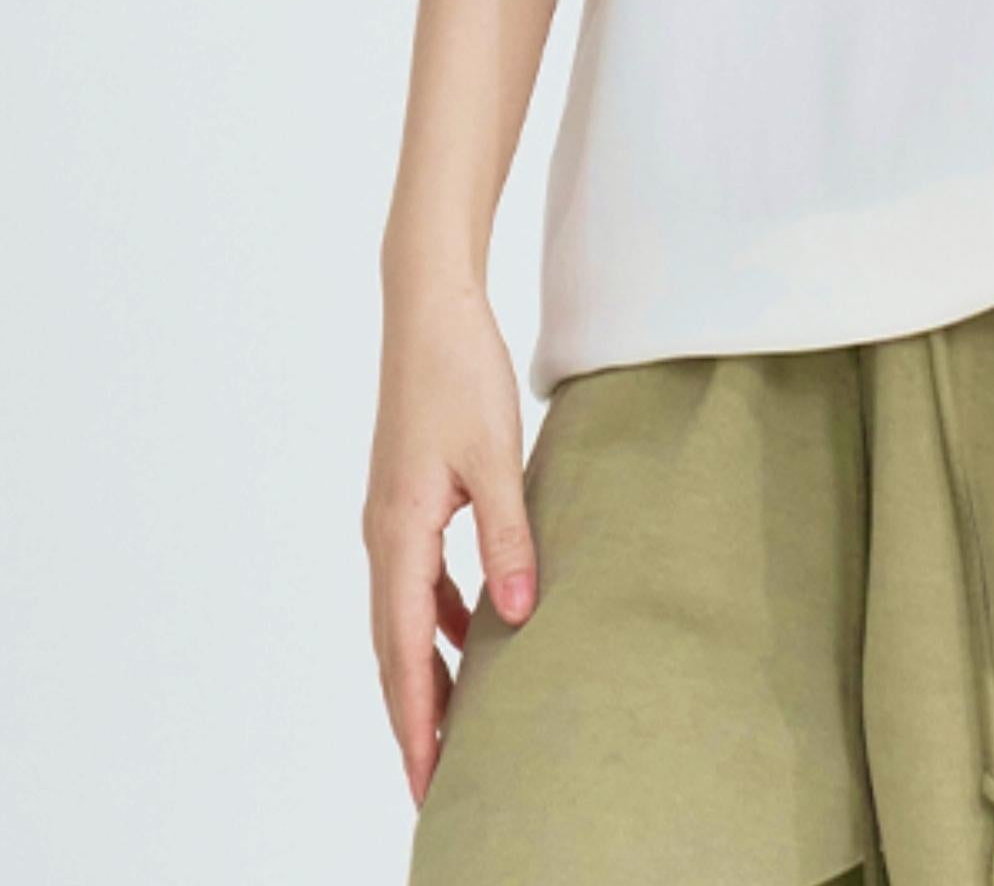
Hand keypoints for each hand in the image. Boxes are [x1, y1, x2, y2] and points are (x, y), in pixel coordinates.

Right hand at [362, 276, 537, 806]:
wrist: (430, 308)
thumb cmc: (460, 373)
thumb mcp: (495, 457)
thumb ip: (508, 538)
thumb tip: (515, 618)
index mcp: (400, 530)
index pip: (402, 648)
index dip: (416, 716)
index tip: (427, 776)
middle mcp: (384, 532)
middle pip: (391, 645)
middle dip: (412, 713)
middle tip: (432, 780)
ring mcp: (391, 515)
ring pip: (401, 614)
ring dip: (422, 668)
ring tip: (451, 724)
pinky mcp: (408, 498)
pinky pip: (416, 578)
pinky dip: (434, 617)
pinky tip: (468, 631)